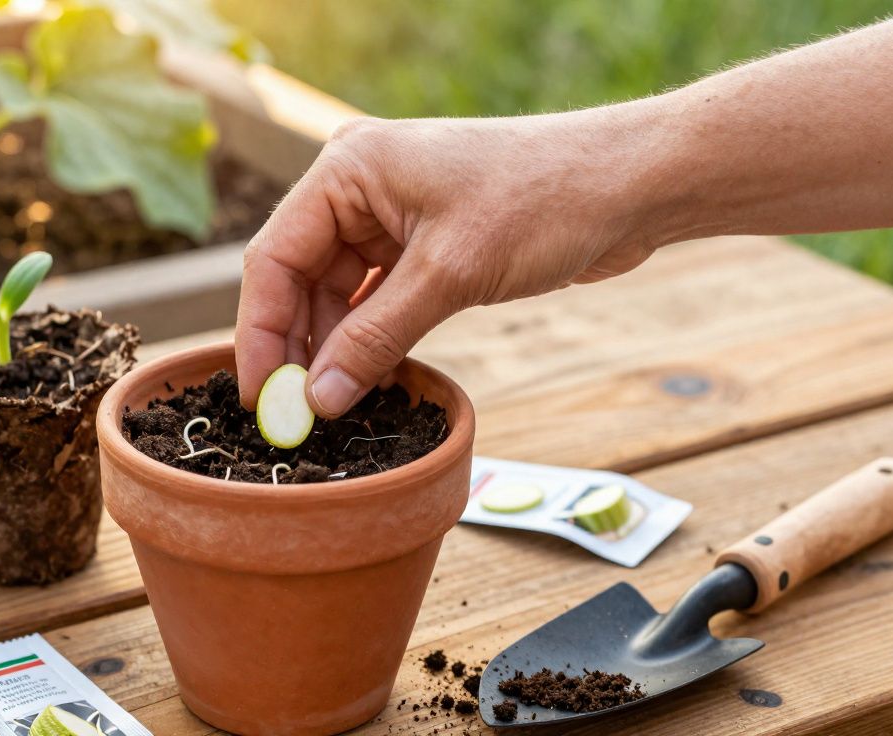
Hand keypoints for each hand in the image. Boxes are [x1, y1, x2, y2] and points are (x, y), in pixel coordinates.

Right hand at [235, 112, 663, 415]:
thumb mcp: (449, 274)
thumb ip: (375, 338)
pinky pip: (374, 298)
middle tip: (294, 416)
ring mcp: (390, 214)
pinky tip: (365, 380)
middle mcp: (359, 187)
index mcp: (348, 168)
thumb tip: (318, 400)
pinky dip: (368, 339)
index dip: (262, 332)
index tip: (260, 397)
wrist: (631, 184)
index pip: (275, 257)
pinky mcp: (422, 243)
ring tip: (331, 407)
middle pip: (298, 277)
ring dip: (333, 349)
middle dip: (296, 347)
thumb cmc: (545, 200)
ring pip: (335, 293)